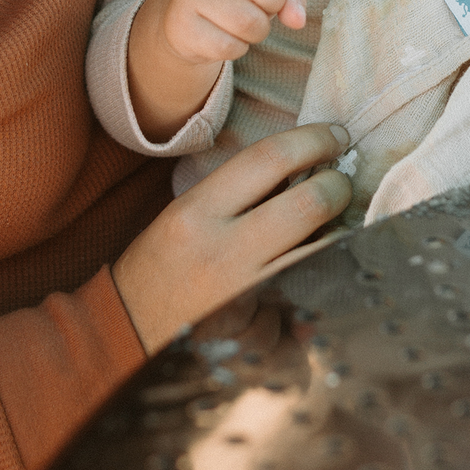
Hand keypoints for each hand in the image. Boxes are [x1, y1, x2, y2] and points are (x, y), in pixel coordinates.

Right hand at [111, 123, 352, 353]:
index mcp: (198, 212)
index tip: (336, 136)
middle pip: (308, 204)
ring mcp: (246, 296)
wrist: (128, 333)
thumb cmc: (158, 265)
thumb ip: (239, 192)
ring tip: (341, 223)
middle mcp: (223, 251)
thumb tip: (299, 170)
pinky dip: (323, 283)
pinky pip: (308, 303)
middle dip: (338, 186)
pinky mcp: (260, 333)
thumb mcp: (186, 214)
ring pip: (321, 253)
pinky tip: (327, 274)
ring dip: (341, 232)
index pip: (268, 158)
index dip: (314, 140)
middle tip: (341, 181)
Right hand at [128, 0, 304, 139]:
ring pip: (249, 21)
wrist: (182, 19)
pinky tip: (225, 36)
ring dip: (257, 31)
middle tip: (260, 7)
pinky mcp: (184, 26)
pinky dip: (237, 48)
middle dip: (274, 4)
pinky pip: (229, 45)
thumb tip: (297, 20)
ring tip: (244, 24)